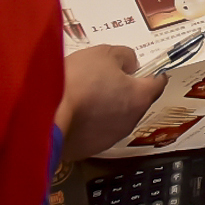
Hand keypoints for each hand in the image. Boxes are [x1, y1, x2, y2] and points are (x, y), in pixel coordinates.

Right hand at [55, 45, 166, 161]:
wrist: (46, 115)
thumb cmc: (79, 80)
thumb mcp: (103, 54)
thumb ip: (124, 56)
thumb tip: (131, 65)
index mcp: (139, 97)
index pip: (158, 84)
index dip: (152, 73)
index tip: (143, 67)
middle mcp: (130, 121)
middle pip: (136, 102)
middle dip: (125, 90)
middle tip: (105, 77)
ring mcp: (110, 138)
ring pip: (116, 118)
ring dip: (107, 107)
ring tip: (86, 94)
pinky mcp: (89, 150)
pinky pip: (96, 131)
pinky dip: (91, 122)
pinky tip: (74, 111)